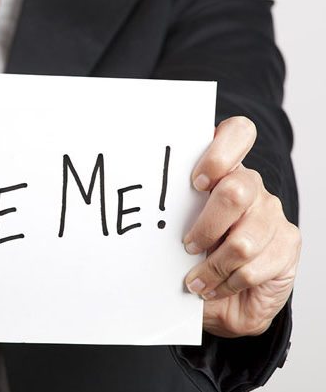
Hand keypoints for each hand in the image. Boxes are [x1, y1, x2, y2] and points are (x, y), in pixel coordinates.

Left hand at [183, 116, 300, 337]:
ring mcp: (272, 215)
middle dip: (206, 226)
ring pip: (242, 241)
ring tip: (195, 280)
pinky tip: (216, 286)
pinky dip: (227, 283)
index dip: (219, 154)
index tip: (196, 182)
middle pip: (235, 191)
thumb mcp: (177, 229)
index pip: (238, 133)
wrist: (223, 299)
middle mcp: (251, 187)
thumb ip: (173, 212)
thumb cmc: (193, 256)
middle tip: (187, 246)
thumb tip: (144, 210)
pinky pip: (254, 267)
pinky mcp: (287, 245)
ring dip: (212, 267)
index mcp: (223, 170)